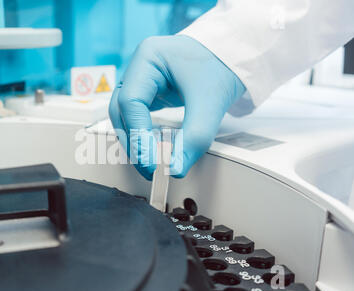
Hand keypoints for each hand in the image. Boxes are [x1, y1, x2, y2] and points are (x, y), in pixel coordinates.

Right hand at [109, 35, 245, 179]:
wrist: (233, 56)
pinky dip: (143, 135)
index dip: (138, 135)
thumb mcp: (209, 103)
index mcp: (148, 57)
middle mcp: (139, 67)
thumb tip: (175, 169)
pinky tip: (153, 150)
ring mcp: (141, 79)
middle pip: (122, 111)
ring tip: (151, 164)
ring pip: (125, 116)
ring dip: (135, 142)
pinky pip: (137, 117)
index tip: (151, 161)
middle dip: (134, 142)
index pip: (131, 102)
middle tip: (149, 168)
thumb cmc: (220, 65)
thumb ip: (193, 138)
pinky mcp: (149, 92)